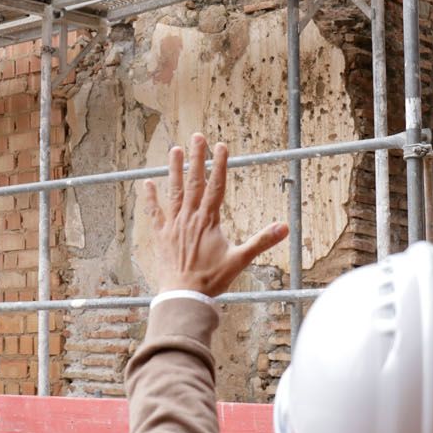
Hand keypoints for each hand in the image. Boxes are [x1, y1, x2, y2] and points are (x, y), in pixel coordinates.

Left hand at [141, 134, 288, 296]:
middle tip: (197, 137)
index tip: (220, 146)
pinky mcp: (162, 236)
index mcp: (209, 220)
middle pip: (194, 182)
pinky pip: (154, 212)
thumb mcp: (240, 260)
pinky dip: (150, 198)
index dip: (219, 164)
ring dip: (174, 170)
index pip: (216, 186)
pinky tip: (147, 183)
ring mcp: (173, 225)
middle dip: (197, 158)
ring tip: (174, 149)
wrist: (184, 295)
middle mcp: (190, 217)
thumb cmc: (212, 279)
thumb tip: (285, 227)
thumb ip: (262, 241)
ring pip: (174, 191)